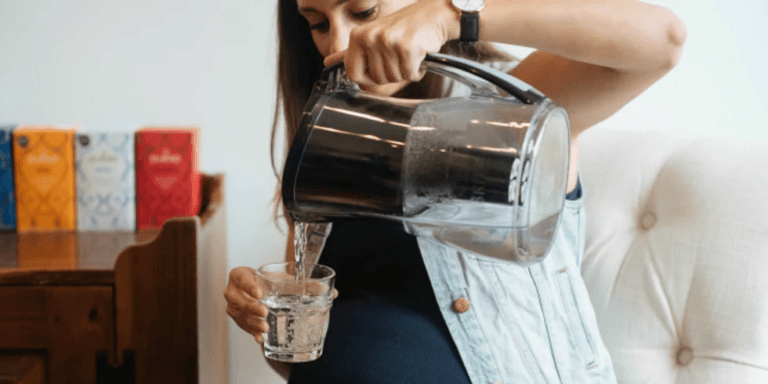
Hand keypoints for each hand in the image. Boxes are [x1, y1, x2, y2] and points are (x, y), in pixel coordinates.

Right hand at [224, 266, 338, 344]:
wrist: (260, 290)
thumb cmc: (272, 282)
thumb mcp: (287, 280)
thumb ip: (308, 285)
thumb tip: (334, 293)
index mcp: (241, 275)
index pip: (240, 276)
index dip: (248, 284)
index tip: (260, 292)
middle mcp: (234, 290)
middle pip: (237, 299)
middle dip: (250, 307)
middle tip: (265, 312)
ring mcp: (234, 306)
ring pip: (239, 315)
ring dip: (252, 322)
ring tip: (265, 327)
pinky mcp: (239, 319)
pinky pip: (243, 327)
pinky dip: (253, 332)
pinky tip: (261, 337)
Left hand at [323, 0, 457, 86]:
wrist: (434, 14)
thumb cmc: (405, 28)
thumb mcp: (374, 35)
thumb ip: (354, 52)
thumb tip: (327, 63)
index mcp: (358, 36)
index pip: (352, 73)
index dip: (365, 80)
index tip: (376, 74)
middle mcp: (370, 37)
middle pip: (376, 79)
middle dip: (391, 75)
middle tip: (399, 58)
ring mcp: (388, 42)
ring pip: (394, 78)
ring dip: (405, 72)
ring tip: (409, 54)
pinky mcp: (407, 47)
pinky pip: (409, 75)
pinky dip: (417, 71)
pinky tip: (419, 56)